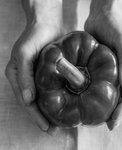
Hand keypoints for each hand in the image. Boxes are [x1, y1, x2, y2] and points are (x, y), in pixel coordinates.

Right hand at [5, 0, 63, 130]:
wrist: (46, 25)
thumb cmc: (34, 37)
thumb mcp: (25, 54)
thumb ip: (24, 76)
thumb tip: (27, 100)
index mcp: (18, 77)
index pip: (26, 102)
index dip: (35, 116)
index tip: (46, 127)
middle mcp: (26, 80)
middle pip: (34, 104)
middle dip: (43, 118)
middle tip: (54, 130)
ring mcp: (37, 78)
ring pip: (42, 100)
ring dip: (50, 112)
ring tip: (60, 124)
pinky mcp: (47, 75)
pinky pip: (51, 91)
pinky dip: (56, 100)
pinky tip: (63, 107)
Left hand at [84, 2, 121, 129]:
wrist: (101, 14)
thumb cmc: (115, 25)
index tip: (114, 121)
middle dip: (117, 112)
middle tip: (108, 126)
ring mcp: (115, 70)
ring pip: (113, 92)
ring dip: (108, 106)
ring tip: (100, 119)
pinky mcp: (103, 67)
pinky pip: (103, 83)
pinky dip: (99, 94)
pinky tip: (92, 102)